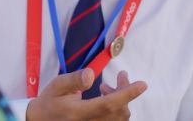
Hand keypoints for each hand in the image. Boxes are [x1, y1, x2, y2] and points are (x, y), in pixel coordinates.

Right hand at [26, 68, 147, 120]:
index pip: (109, 105)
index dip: (127, 94)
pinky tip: (106, 99)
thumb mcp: (57, 86)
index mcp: (79, 113)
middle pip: (119, 111)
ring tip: (106, 87)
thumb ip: (74, 80)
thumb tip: (91, 74)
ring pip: (119, 119)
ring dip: (121, 100)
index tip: (143, 84)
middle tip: (122, 75)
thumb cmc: (49, 102)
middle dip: (125, 91)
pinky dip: (117, 110)